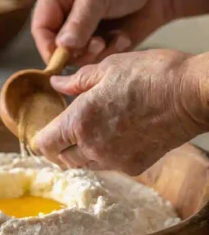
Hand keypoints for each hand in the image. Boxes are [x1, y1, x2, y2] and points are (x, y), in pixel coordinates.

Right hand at [32, 0, 208, 65]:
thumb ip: (77, 23)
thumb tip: (62, 47)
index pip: (40, 26)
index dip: (48, 45)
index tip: (60, 59)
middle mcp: (66, 11)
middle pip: (55, 44)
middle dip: (74, 50)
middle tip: (94, 45)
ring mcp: (84, 27)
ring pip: (75, 54)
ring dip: (93, 52)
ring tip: (108, 40)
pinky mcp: (101, 39)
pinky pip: (96, 56)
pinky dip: (109, 50)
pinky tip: (122, 37)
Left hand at [32, 49, 208, 174]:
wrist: (195, 94)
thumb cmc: (153, 75)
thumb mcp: (109, 68)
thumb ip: (76, 81)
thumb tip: (56, 84)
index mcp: (79, 122)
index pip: (44, 144)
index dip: (41, 138)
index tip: (44, 130)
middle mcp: (93, 147)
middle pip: (62, 158)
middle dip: (60, 147)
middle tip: (66, 132)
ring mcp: (115, 160)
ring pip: (85, 164)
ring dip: (81, 152)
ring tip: (91, 131)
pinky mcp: (136, 166)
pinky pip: (110, 165)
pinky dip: (106, 155)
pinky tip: (116, 136)